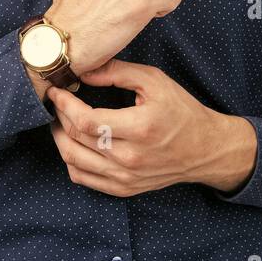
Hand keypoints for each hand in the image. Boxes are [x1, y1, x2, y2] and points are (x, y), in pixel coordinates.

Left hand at [46, 59, 257, 196]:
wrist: (205, 149)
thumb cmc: (181, 111)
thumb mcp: (155, 81)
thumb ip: (118, 72)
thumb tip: (84, 71)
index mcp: (139, 128)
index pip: (85, 120)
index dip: (64, 104)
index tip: (57, 91)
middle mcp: (130, 158)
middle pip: (75, 140)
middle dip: (59, 117)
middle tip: (57, 103)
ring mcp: (126, 177)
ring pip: (73, 161)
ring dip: (59, 139)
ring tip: (60, 121)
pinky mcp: (124, 188)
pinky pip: (83, 179)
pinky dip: (71, 161)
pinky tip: (73, 144)